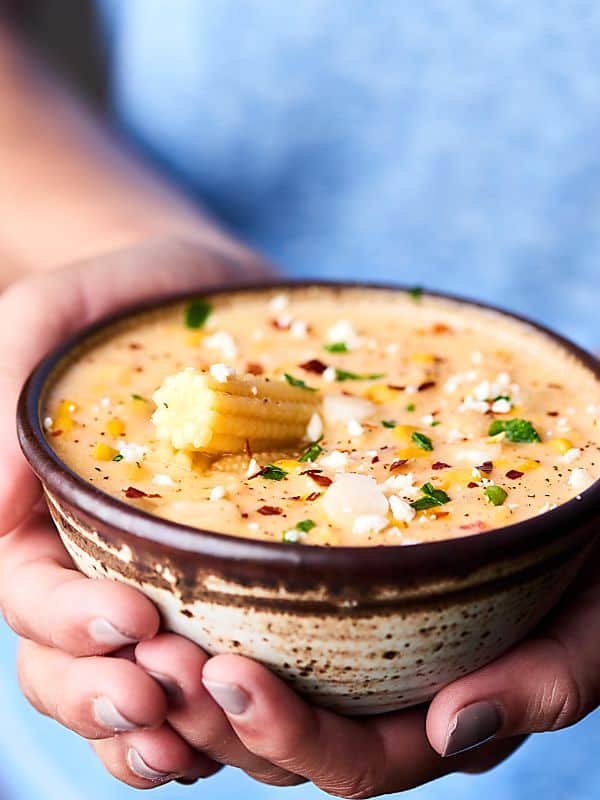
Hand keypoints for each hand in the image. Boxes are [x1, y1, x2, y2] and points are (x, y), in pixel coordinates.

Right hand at [0, 237, 275, 786]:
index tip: (129, 619)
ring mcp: (159, 579)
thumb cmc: (123, 301)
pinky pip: (210, 663)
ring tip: (200, 734)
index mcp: (41, 516)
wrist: (210, 295)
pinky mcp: (223, 578)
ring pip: (135, 685)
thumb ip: (5, 393)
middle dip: (106, 696)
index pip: (32, 595)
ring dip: (161, 725)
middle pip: (73, 663)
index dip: (68, 625)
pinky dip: (216, 712)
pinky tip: (245, 727)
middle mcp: (92, 563)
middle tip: (162, 695)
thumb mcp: (53, 315)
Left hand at [128, 545, 597, 795]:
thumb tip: (457, 727)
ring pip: (251, 682)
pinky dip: (202, 609)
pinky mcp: (322, 589)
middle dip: (210, 712)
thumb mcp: (590, 624)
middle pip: (280, 736)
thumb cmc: (586, 566)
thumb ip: (548, 682)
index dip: (287, 734)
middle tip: (153, 653)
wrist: (576, 497)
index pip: (351, 760)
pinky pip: (251, 615)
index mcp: (432, 719)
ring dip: (188, 668)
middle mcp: (378, 692)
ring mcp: (345, 643)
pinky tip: (158, 574)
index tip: (229, 675)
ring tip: (137, 626)